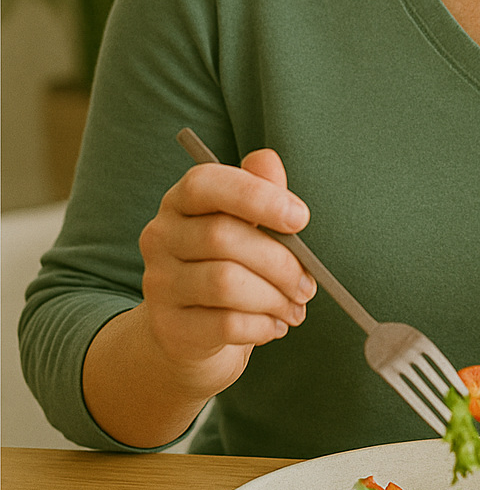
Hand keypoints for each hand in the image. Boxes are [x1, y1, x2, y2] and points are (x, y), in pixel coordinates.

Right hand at [136, 148, 313, 398]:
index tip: (301, 218)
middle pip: (222, 237)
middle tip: (309, 284)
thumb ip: (260, 190)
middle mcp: (160, 236)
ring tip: (295, 307)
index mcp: (180, 200)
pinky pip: (224, 324)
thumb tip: (267, 160)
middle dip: (280, 262)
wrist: (192, 329)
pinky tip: (274, 326)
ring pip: (226, 284)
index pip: (205, 184)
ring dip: (275, 298)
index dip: (256, 196)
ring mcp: (159, 283)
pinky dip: (261, 326)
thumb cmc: (231, 262)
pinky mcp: (168, 326)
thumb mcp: (247, 223)